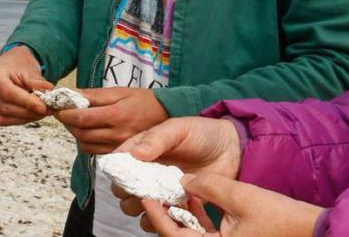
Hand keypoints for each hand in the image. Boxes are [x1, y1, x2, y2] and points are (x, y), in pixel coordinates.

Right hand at [0, 45, 51, 125]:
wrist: (11, 64)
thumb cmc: (19, 64)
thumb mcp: (30, 69)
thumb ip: (37, 82)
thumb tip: (48, 93)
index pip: (8, 93)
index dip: (26, 102)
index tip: (43, 107)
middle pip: (5, 108)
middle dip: (29, 112)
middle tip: (49, 110)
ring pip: (4, 117)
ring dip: (26, 118)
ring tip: (43, 112)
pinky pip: (3, 120)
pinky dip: (20, 119)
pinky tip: (33, 114)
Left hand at [53, 87, 168, 153]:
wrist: (165, 114)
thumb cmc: (142, 100)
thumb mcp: (119, 92)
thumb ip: (94, 95)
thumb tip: (70, 93)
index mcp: (116, 115)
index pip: (82, 118)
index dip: (65, 114)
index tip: (58, 108)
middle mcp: (116, 134)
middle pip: (81, 133)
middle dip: (68, 123)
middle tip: (63, 113)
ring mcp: (118, 146)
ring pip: (85, 145)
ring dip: (75, 133)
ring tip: (75, 122)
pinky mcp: (119, 154)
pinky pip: (95, 151)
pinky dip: (86, 142)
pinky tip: (88, 131)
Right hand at [111, 117, 241, 219]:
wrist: (231, 149)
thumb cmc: (202, 133)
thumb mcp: (178, 128)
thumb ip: (157, 138)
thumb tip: (135, 154)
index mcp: (141, 151)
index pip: (117, 165)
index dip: (118, 172)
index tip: (129, 175)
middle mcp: (145, 173)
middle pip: (121, 191)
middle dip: (129, 194)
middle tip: (147, 190)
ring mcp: (159, 191)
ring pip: (135, 208)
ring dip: (143, 209)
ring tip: (161, 201)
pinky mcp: (174, 206)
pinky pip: (157, 219)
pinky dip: (160, 219)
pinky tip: (173, 210)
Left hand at [141, 173, 322, 236]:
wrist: (310, 228)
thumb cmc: (279, 216)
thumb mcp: (240, 196)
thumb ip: (209, 186)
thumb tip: (184, 179)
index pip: (173, 235)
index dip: (156, 214)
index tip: (145, 195)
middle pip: (178, 236)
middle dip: (164, 215)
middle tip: (152, 192)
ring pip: (190, 235)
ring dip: (179, 216)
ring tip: (171, 191)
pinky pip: (204, 234)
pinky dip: (195, 218)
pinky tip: (194, 197)